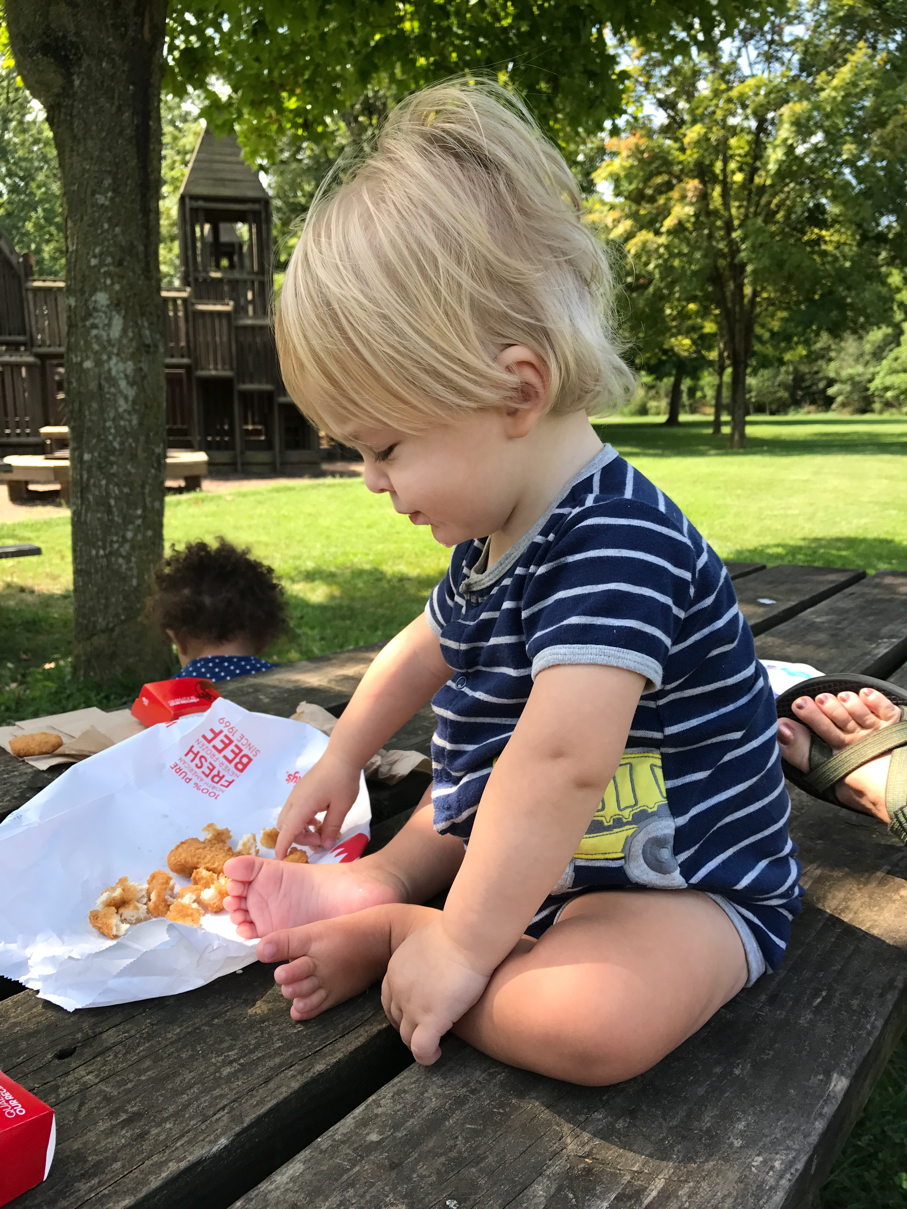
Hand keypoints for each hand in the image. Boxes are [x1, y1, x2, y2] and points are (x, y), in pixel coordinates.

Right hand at [276, 751, 361, 855]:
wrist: (341, 756)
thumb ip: (331, 828)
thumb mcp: (341, 807)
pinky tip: (318, 820)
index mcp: (301, 806)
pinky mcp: (301, 791)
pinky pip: (294, 810)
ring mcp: (296, 794)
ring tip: (320, 832)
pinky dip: (302, 820)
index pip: (286, 831)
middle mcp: (293, 801)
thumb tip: (325, 846)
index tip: (280, 860)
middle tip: (318, 841)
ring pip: (289, 818)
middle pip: (285, 826)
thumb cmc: (342, 781)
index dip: (282, 847)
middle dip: (297, 838)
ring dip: (300, 829)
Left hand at [380, 918, 491, 1064]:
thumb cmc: (456, 934)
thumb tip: (435, 961)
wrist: (466, 937)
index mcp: (396, 969)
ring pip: (407, 1038)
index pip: (389, 999)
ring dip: (418, 1044)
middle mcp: (398, 990)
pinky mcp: (430, 1020)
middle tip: (424, 1030)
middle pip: (396, 1019)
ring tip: (432, 1046)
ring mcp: (412, 1007)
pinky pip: (421, 1049)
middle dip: (408, 1027)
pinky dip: (426, 1057)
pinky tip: (436, 1054)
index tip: (416, 1013)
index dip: (400, 1010)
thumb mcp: (428, 942)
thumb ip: (424, 957)